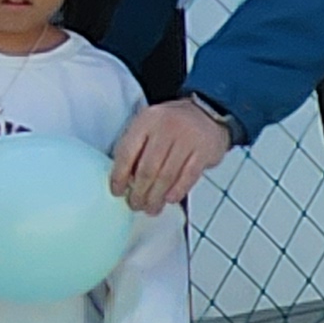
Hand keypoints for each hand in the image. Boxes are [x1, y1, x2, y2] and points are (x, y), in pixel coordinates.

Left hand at [109, 96, 231, 214]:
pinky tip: (169, 200)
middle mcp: (166, 128)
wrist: (206, 114)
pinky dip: (177, 191)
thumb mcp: (150, 127)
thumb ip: (137, 148)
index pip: (127, 151)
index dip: (119, 175)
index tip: (117, 192)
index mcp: (146, 121)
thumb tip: (126, 181)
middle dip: (139, 192)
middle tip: (135, 205)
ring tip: (151, 208)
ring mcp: (187, 139)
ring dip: (157, 197)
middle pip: (148, 168)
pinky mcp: (204, 151)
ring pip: (167, 176)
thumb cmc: (171, 126)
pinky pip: (188, 177)